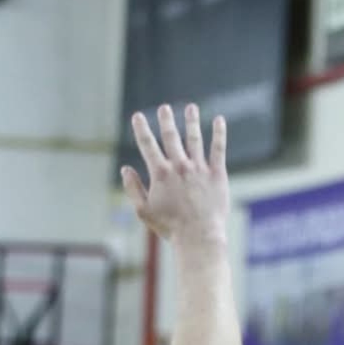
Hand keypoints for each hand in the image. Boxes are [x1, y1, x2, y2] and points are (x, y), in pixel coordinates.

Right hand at [122, 104, 228, 243]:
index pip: (147, 145)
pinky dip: (219, 133)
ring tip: (190, 107)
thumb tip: (125, 169)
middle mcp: (180, 166)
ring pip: (195, 138)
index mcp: (160, 173)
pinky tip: (218, 120)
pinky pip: (218, 149)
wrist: (198, 236)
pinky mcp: (217, 174)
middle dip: (166, 120)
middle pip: (171, 136)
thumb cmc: (169, 227)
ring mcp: (199, 168)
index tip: (137, 116)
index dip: (141, 129)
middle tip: (164, 108)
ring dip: (191, 121)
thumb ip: (133, 188)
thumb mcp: (143, 210)